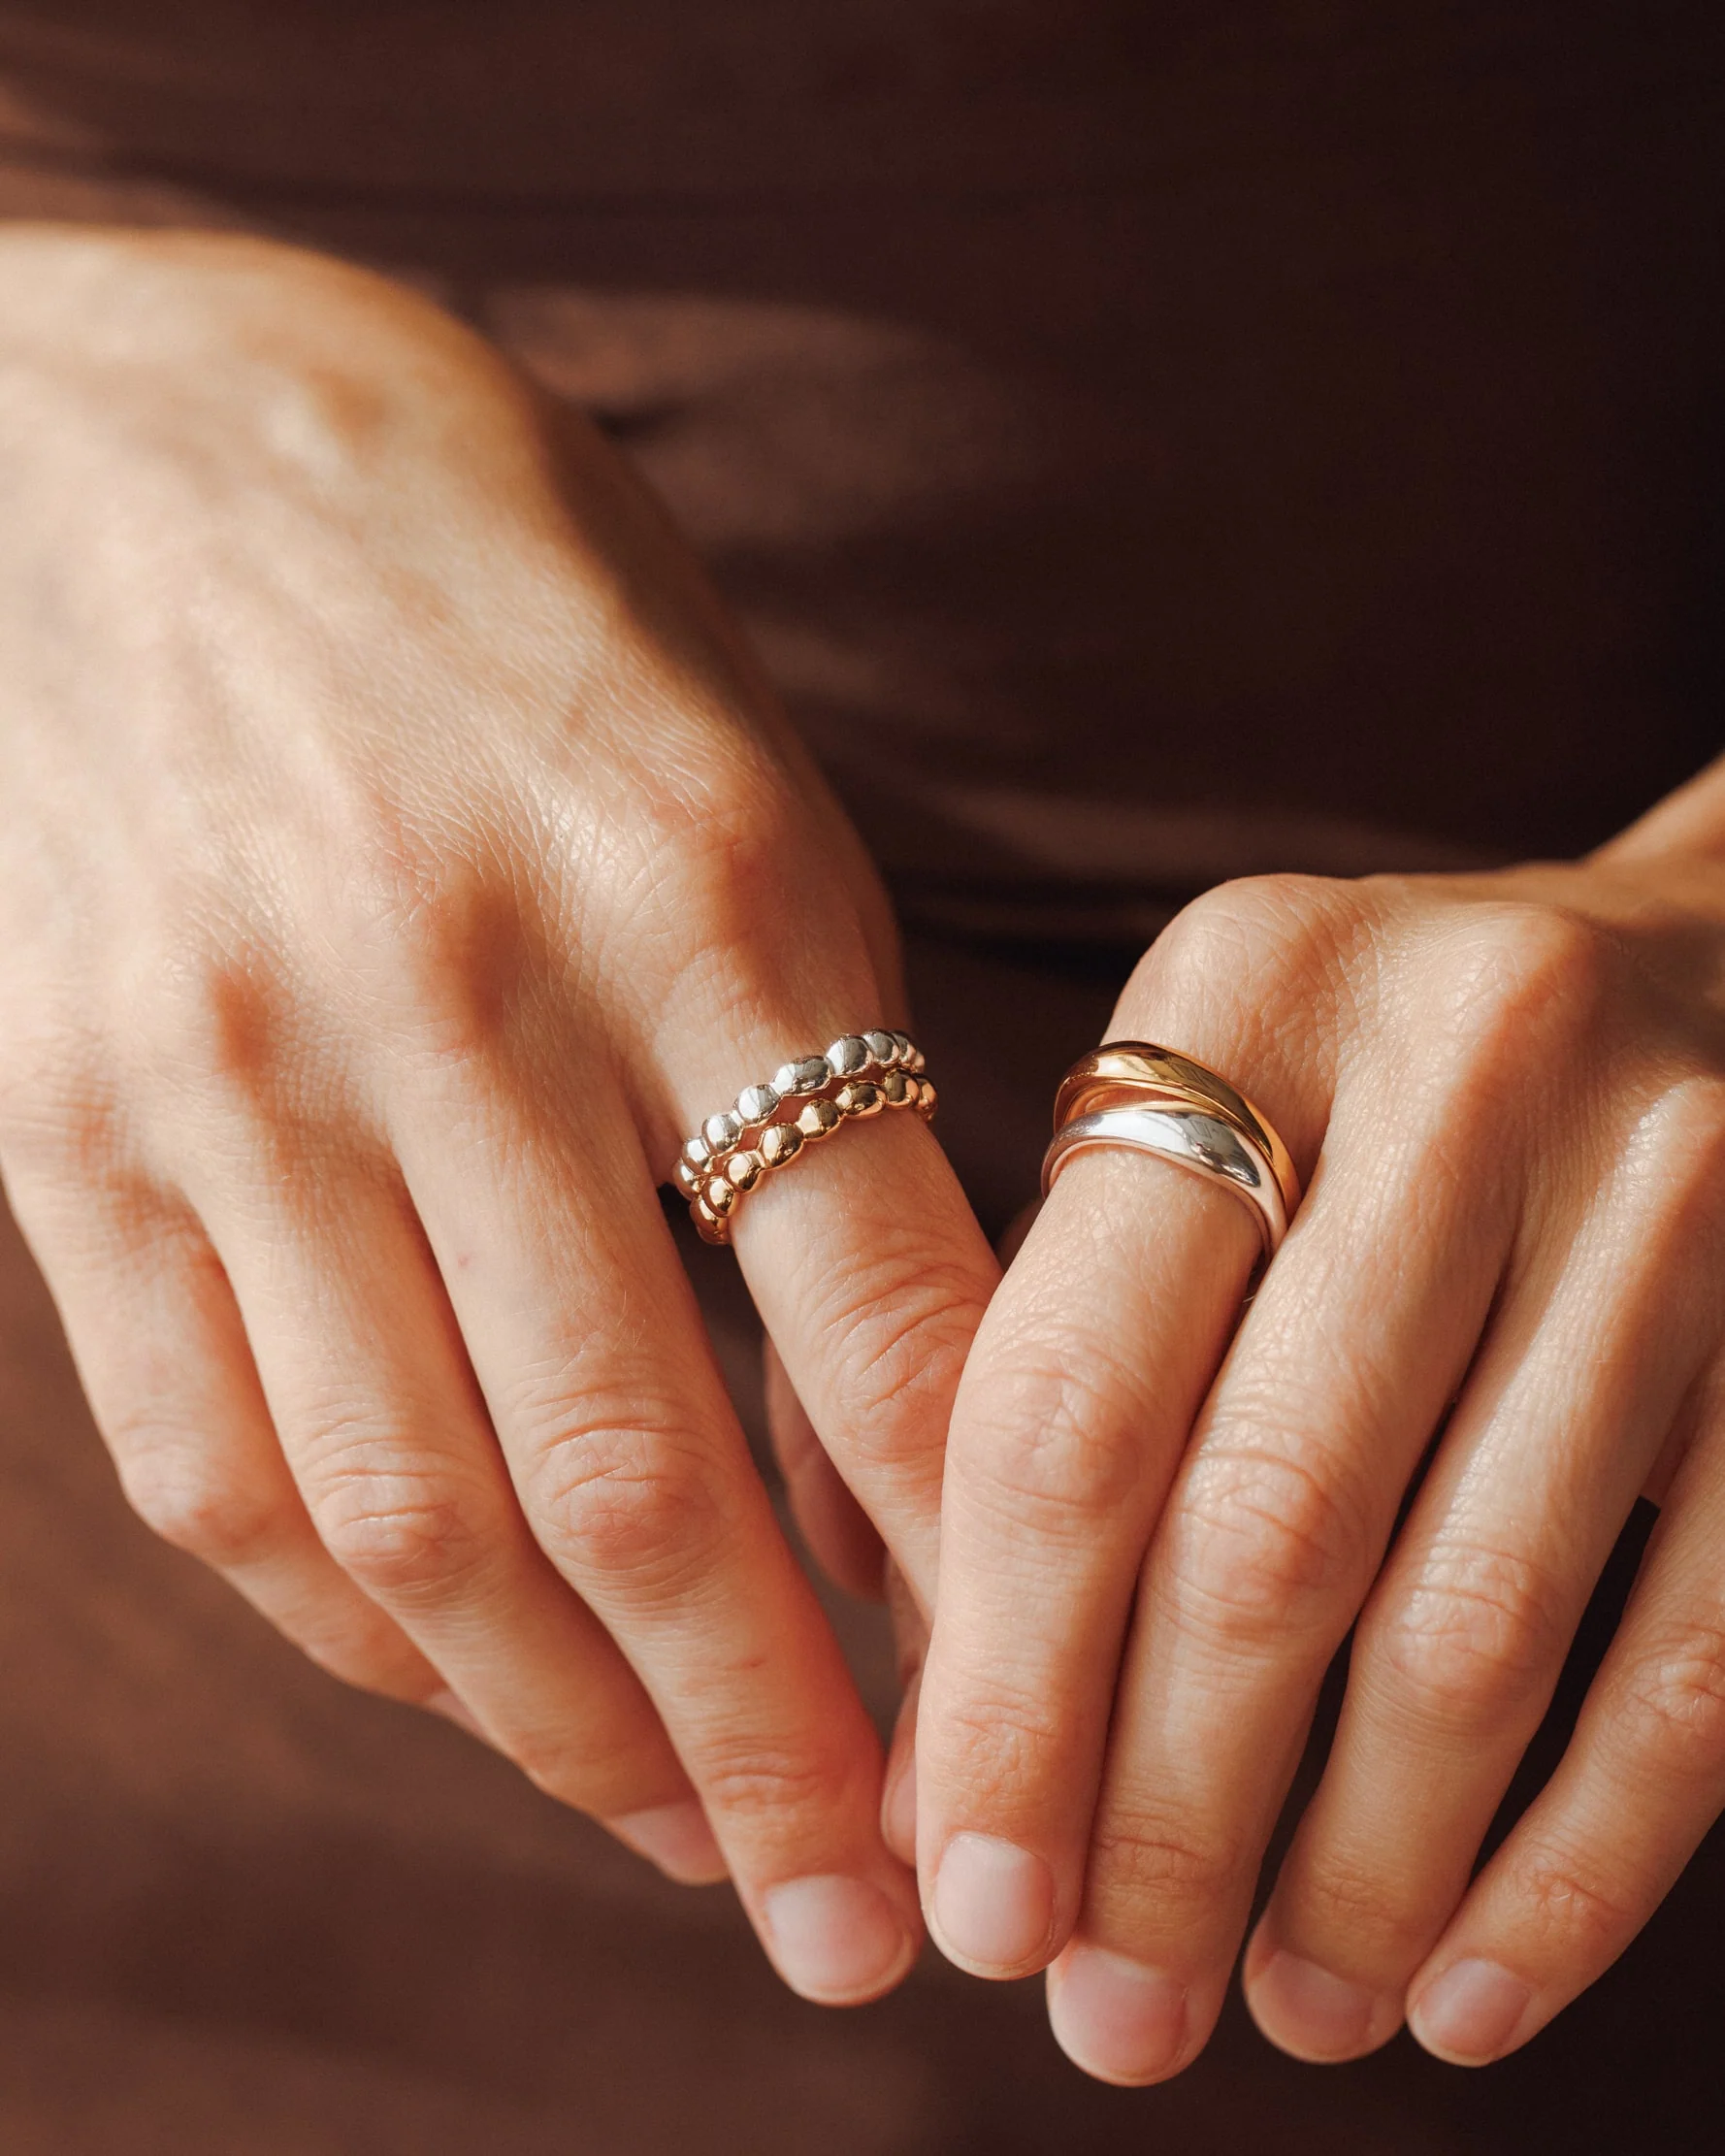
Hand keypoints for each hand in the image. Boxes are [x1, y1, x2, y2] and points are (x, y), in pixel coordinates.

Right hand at [0, 228, 996, 2001]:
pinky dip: (355, 1628)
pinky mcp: (65, 1125)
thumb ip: (812, 1064)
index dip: (972, 1571)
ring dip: (564, 1733)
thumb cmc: (502, 588)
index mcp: (705, 880)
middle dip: (774, 1742)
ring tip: (684, 1845)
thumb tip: (880, 1388)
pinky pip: (214, 1458)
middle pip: (640, 1475)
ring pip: (414, 1516)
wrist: (120, 438)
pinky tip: (465, 1692)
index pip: (882, 1317)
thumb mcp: (729, 763)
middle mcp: (467, 995)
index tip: (1030, 1728)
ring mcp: (241, 1070)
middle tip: (861, 1913)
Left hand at [912, 780, 1724, 2075]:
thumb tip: (922, 1747)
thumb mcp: (1175, 1132)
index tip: (973, 1898)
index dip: (1004, 1685)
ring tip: (1280, 2010)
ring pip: (1479, 1617)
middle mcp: (1468, 1064)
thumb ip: (1024, 1371)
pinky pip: (1696, 1654)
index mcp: (1244, 992)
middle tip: (1110, 2012)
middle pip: (1268, 1526)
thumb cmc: (1356, 1099)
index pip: (1072, 1395)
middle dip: (1169, 1816)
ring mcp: (1671, 1193)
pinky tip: (1467, 1988)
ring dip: (1360, 1870)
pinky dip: (1577, 1860)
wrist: (1703, 971)